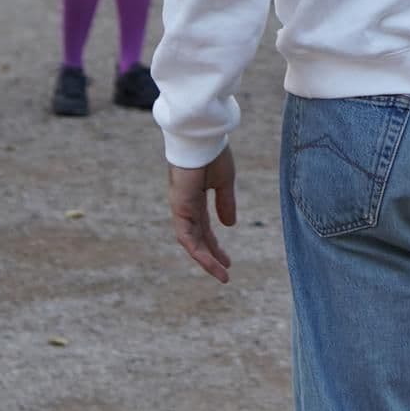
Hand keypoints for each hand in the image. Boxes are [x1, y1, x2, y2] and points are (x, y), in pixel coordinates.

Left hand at [170, 152, 236, 281]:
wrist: (201, 136)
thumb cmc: (212, 153)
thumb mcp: (224, 182)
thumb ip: (226, 203)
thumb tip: (229, 225)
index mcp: (195, 199)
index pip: (204, 229)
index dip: (215, 245)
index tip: (227, 261)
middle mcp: (186, 206)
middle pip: (197, 238)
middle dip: (211, 256)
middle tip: (225, 271)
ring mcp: (181, 207)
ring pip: (191, 242)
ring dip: (206, 260)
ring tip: (221, 275)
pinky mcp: (180, 207)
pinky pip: (187, 236)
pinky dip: (198, 251)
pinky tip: (211, 262)